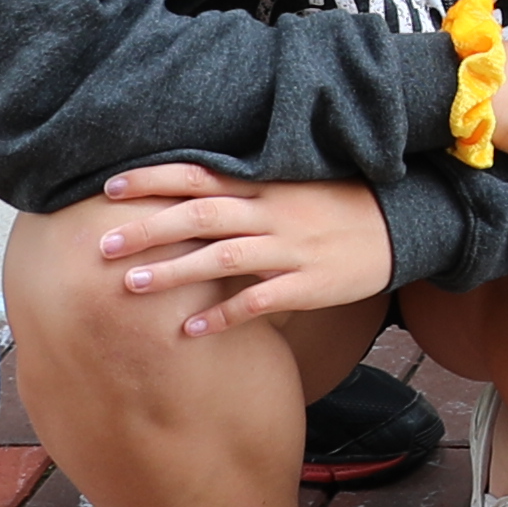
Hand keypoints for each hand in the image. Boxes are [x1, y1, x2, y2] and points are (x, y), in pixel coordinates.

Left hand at [88, 164, 396, 336]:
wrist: (404, 225)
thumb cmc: (341, 206)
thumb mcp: (296, 185)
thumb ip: (249, 189)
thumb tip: (189, 191)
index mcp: (268, 185)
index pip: (200, 176)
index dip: (154, 181)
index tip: (109, 189)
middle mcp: (274, 212)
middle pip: (201, 216)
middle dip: (150, 229)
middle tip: (103, 246)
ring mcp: (292, 249)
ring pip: (224, 257)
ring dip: (176, 272)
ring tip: (133, 285)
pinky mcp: (309, 284)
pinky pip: (259, 301)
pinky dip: (223, 315)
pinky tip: (190, 330)